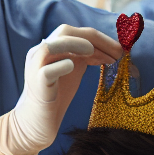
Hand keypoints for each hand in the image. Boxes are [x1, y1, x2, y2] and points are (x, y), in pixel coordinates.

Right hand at [0, 26, 120, 154]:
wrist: (35, 122)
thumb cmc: (55, 96)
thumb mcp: (73, 70)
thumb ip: (85, 56)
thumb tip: (109, 49)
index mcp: (50, 47)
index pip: (75, 32)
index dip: (99, 38)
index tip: (118, 50)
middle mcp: (40, 53)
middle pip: (65, 32)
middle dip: (95, 38)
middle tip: (117, 52)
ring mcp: (36, 67)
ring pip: (52, 45)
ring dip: (77, 45)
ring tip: (96, 53)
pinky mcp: (37, 84)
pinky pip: (48, 70)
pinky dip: (62, 66)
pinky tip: (74, 68)